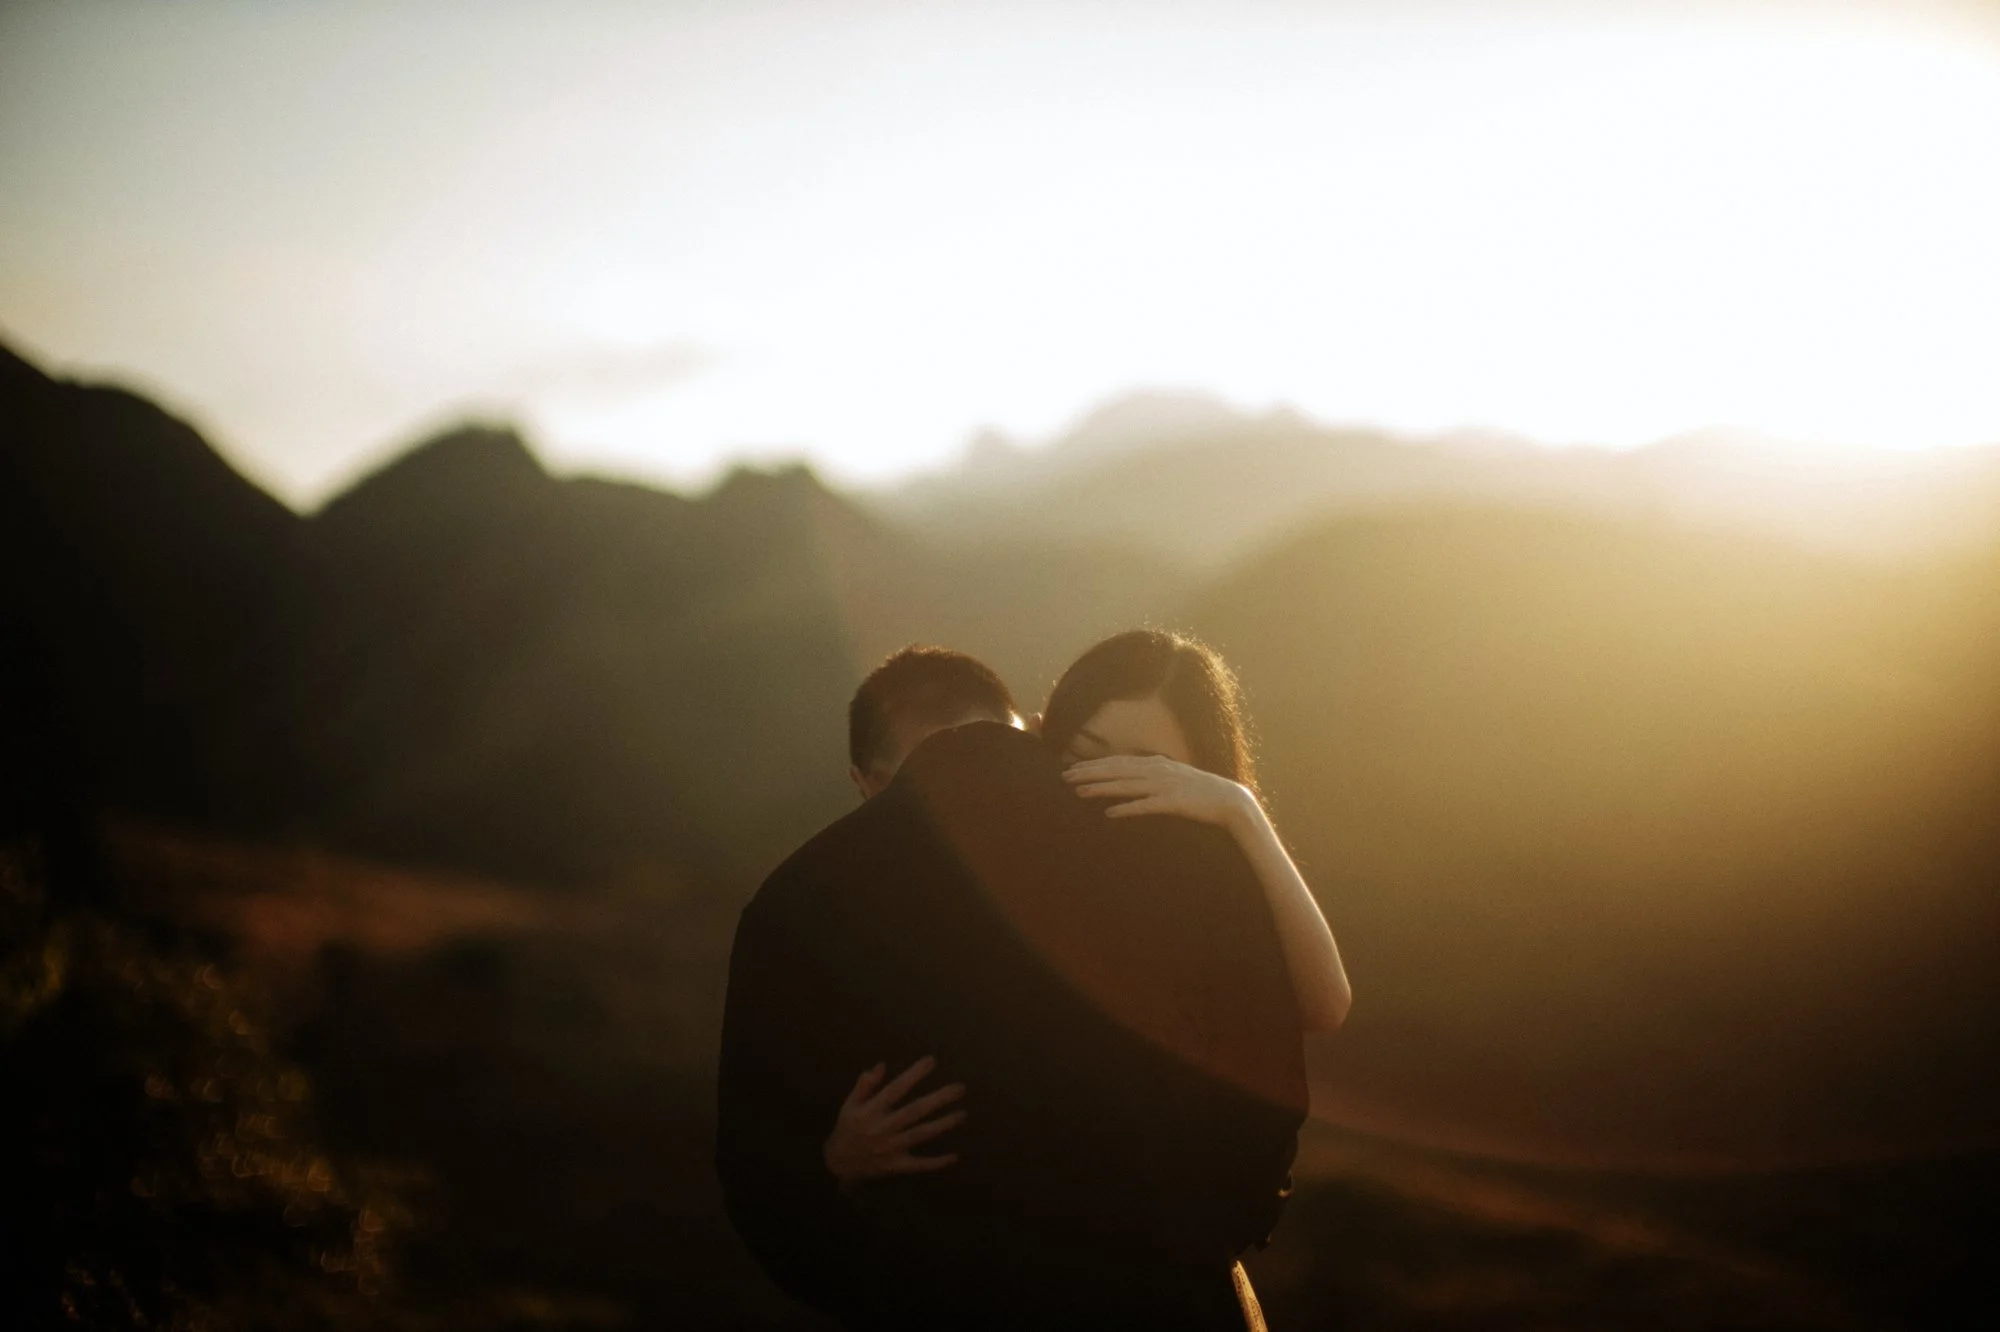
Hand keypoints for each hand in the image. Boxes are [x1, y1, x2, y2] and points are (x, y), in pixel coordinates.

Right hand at [823, 1056, 965, 1186]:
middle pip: (915, 1111)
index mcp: (871, 1110)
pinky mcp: (896, 1166)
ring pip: (921, 1135)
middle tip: (960, 1088)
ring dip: (943, 1125)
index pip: (896, 1089)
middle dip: (938, 1099)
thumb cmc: (846, 1130)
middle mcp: (883, 1128)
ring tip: (962, 1114)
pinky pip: (919, 1165)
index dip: (913, 1074)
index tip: (931, 1061)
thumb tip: (882, 1065)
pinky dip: (937, 1163)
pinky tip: (954, 1157)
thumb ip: (865, 1085)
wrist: (837, 1166)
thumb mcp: (849, 1105)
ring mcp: (891, 1148)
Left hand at [1063, 754, 1255, 826]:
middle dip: (1089, 773)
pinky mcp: (1173, 803)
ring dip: (1101, 788)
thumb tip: (1133, 773)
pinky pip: (1145, 806)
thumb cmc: (1200, 791)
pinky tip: (1110, 814)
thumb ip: (1153, 773)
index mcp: (1155, 764)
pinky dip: (1127, 809)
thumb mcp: (1173, 776)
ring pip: (1125, 785)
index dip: (1094, 764)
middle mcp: (1157, 771)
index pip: (1118, 762)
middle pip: (1116, 770)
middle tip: (1065, 777)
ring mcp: (1165, 786)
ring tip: (1079, 792)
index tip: (1072, 768)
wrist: (1229, 800)